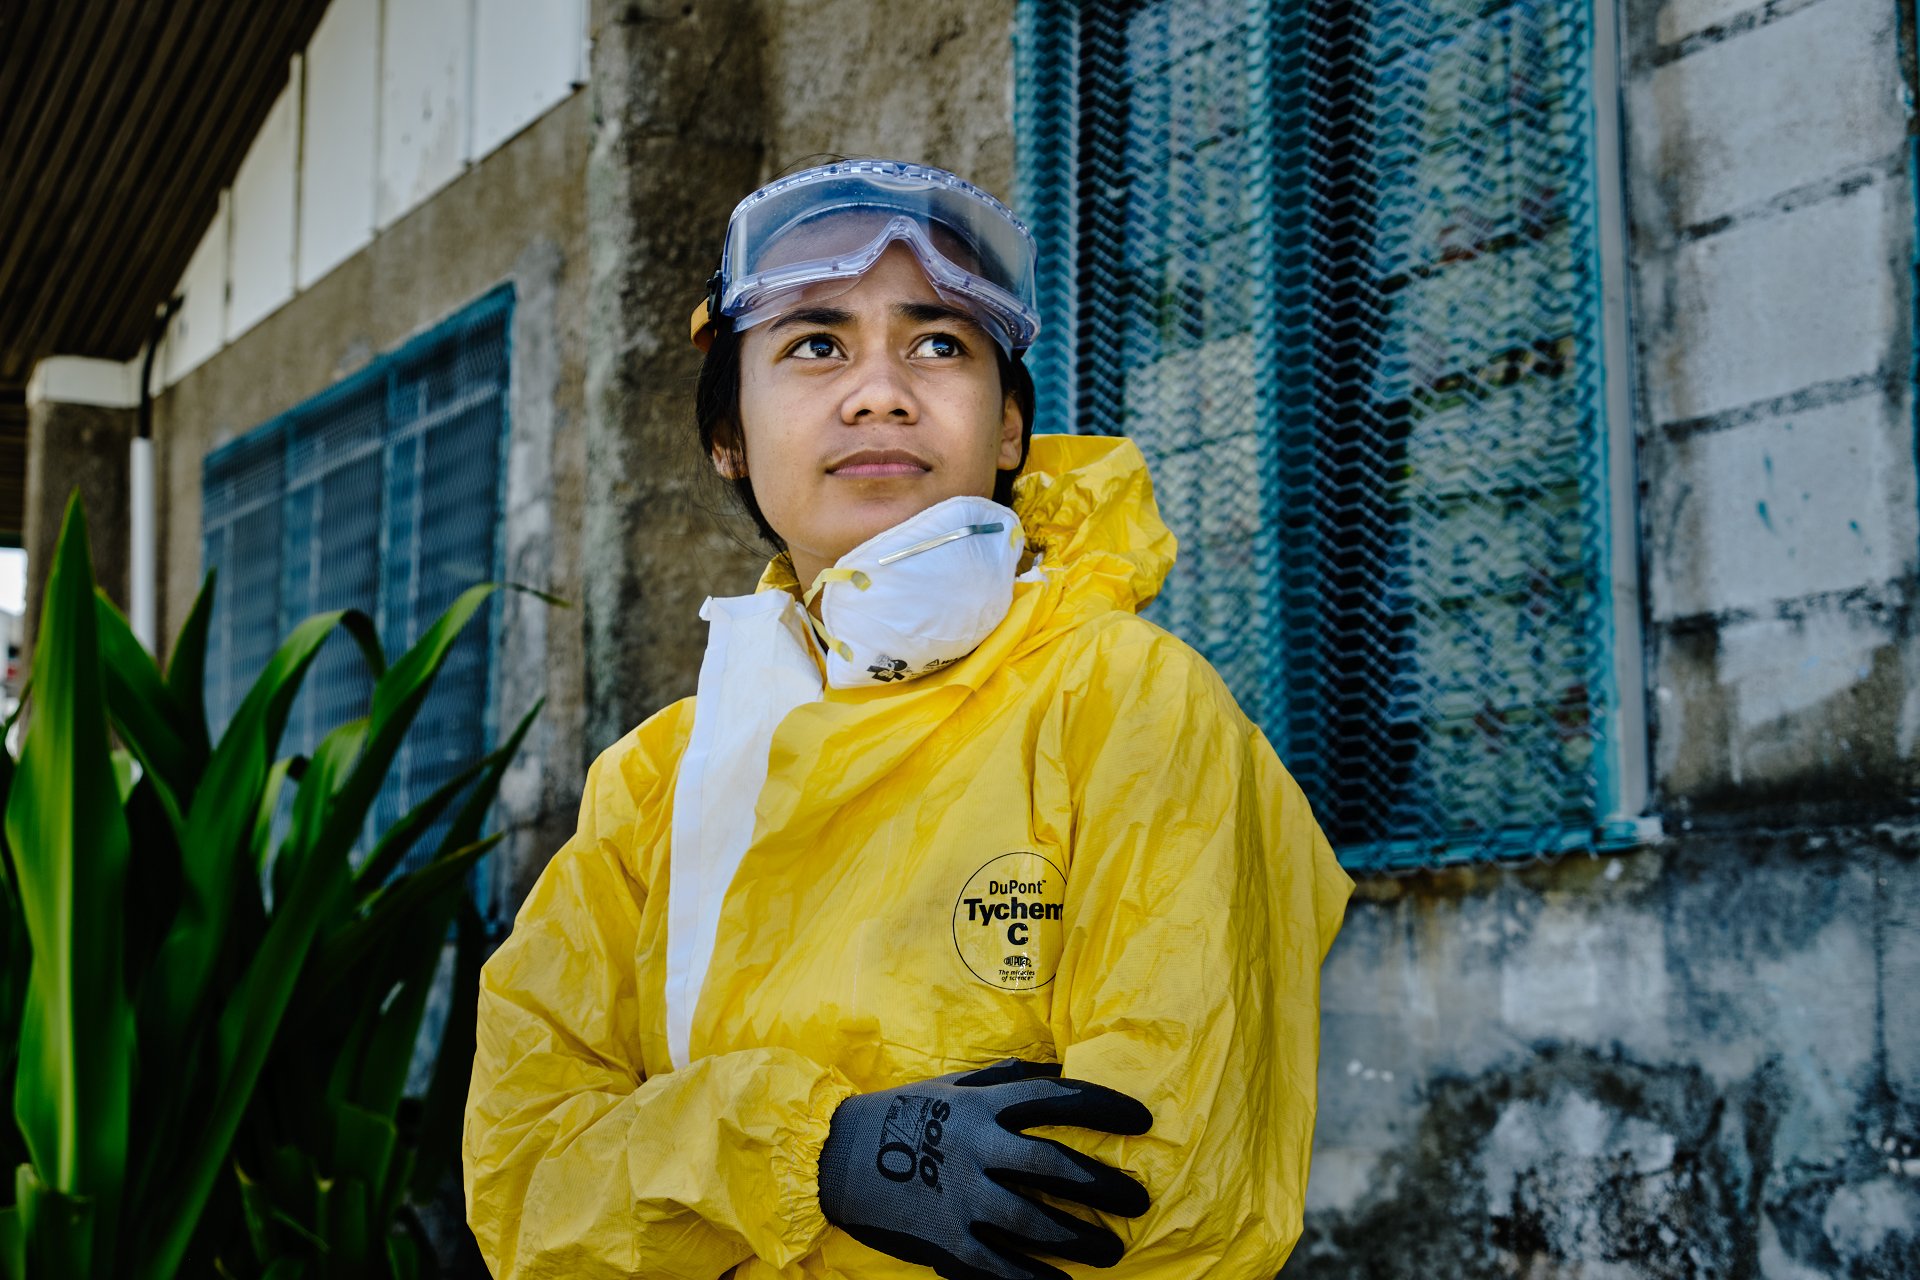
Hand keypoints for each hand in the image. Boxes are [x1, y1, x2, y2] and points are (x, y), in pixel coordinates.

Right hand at [816, 1059, 1151, 1279]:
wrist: (836, 1155)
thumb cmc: (903, 1114)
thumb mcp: (953, 1085)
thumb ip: (1005, 1079)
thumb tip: (1057, 1069)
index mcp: (983, 1106)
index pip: (1058, 1099)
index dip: (1106, 1107)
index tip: (1144, 1121)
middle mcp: (977, 1148)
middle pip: (1056, 1166)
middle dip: (1105, 1186)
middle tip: (1139, 1201)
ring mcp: (961, 1196)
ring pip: (1035, 1221)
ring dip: (1081, 1238)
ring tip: (1112, 1250)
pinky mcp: (946, 1238)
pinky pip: (1000, 1266)